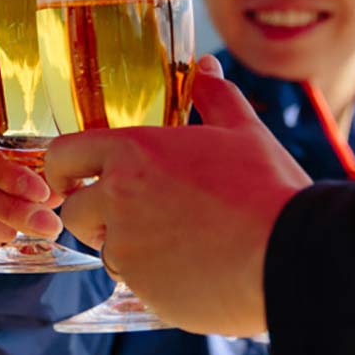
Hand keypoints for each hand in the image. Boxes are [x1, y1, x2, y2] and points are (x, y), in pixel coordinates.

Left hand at [44, 56, 310, 335]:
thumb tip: (204, 65)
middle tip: (138, 217)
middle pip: (76, 211)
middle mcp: (119, 198)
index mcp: (134, 152)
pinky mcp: (143, 289)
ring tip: (182, 244)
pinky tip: (196, 270)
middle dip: (97, 216)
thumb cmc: (269, 191)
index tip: (67, 180)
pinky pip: (136, 284)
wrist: (293, 256)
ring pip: (107, 251)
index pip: (63, 156)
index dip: (62, 170)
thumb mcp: (244, 132)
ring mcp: (128, 248)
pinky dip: (156, 281)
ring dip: (131, 251)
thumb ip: (214, 95)